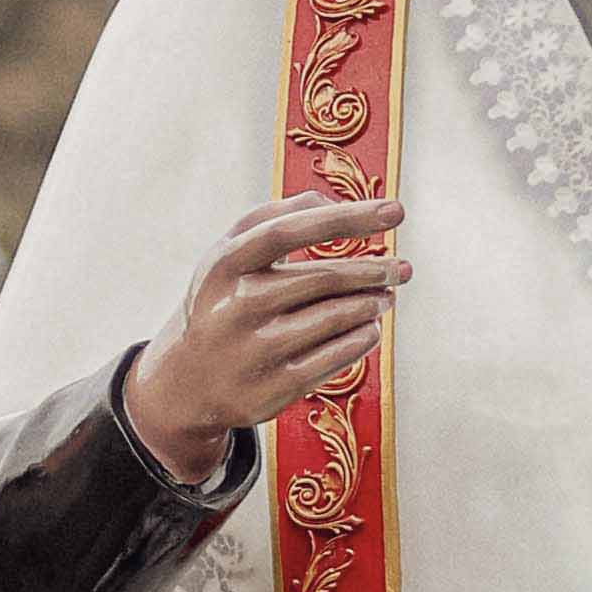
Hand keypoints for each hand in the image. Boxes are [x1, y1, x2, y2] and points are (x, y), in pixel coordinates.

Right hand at [126, 195, 405, 486]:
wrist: (189, 379)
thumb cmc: (223, 301)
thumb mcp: (230, 254)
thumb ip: (274, 217)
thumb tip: (332, 203)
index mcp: (226, 263)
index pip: (291, 230)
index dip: (347, 217)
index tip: (394, 211)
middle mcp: (237, 305)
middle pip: (323, 278)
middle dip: (374, 271)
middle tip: (402, 269)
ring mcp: (255, 350)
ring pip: (335, 318)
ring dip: (371, 304)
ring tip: (385, 297)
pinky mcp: (274, 388)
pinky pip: (335, 358)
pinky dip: (363, 339)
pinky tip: (370, 328)